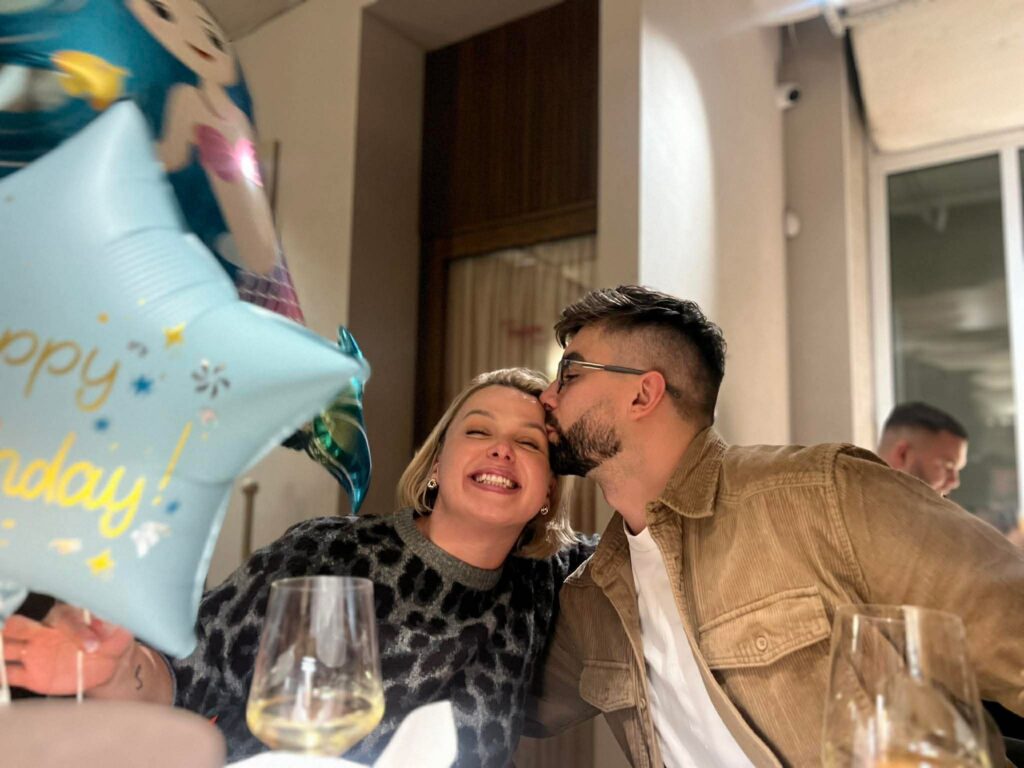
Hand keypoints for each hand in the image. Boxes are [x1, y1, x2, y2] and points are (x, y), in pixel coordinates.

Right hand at [3, 605, 134, 695]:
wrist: (108, 664)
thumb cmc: (112, 639)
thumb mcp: (118, 630)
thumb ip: (111, 625)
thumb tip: (105, 623)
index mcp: (65, 616)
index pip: (64, 620)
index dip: (78, 632)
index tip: (94, 646)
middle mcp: (42, 631)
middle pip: (18, 626)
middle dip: (12, 630)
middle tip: (9, 634)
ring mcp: (33, 653)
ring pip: (4, 647)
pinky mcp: (31, 675)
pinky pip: (8, 675)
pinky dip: (1, 676)